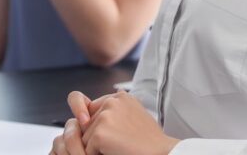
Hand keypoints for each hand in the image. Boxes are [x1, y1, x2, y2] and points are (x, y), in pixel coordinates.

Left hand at [55, 91, 177, 154]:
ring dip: (96, 147)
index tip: (87, 124)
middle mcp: (112, 101)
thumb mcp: (133, 116)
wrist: (161, 153)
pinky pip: (87, 149)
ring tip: (119, 146)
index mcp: (120, 97)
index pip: (88, 105)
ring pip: (85, 137)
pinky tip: (116, 152)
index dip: (84, 117)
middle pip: (86, 124)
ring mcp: (105, 117)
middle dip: (95, 135)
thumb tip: (95, 110)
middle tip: (120, 141)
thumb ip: (115, 111)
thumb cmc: (149, 141)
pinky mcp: (100, 133)